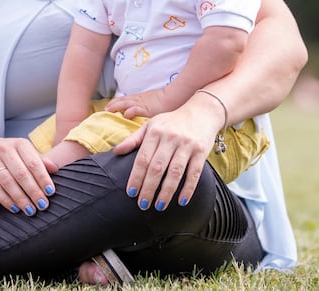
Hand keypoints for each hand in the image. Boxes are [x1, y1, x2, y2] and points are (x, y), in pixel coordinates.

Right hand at [0, 137, 57, 215]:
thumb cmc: (13, 154)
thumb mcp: (26, 152)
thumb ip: (40, 161)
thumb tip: (55, 168)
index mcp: (19, 143)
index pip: (33, 163)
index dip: (43, 179)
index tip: (51, 192)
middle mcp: (4, 149)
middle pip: (21, 174)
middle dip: (33, 191)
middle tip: (43, 205)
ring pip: (8, 182)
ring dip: (20, 198)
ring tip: (31, 210)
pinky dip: (6, 200)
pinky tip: (16, 209)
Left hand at [105, 88, 167, 118]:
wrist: (172, 97)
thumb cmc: (163, 100)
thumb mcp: (149, 101)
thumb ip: (142, 104)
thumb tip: (134, 111)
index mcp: (138, 98)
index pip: (123, 98)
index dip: (114, 102)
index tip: (107, 107)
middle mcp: (137, 100)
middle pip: (121, 100)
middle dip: (112, 105)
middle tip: (104, 110)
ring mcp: (141, 104)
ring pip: (125, 103)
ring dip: (116, 107)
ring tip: (108, 111)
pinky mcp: (146, 109)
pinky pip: (135, 109)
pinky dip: (129, 112)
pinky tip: (125, 116)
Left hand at [112, 95, 219, 211]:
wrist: (202, 111)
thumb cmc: (172, 121)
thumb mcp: (151, 125)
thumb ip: (134, 139)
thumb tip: (116, 152)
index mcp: (155, 132)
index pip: (143, 158)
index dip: (136, 177)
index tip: (131, 192)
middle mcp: (170, 138)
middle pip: (157, 167)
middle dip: (149, 188)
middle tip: (143, 204)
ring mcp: (187, 145)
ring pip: (175, 172)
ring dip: (166, 192)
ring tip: (159, 206)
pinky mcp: (201, 151)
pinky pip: (194, 173)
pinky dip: (188, 189)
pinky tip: (181, 201)